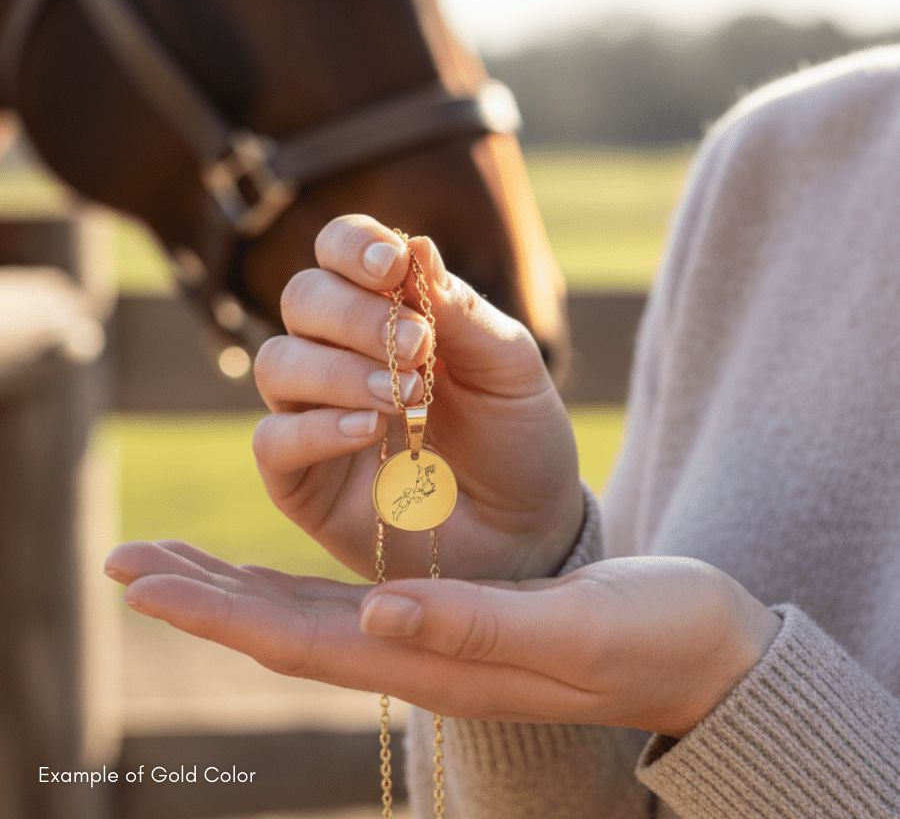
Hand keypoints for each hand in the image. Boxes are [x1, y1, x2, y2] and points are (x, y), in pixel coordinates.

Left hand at [104, 541, 780, 738]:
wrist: (700, 647)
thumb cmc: (653, 633)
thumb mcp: (573, 626)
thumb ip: (477, 626)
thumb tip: (376, 614)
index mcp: (439, 661)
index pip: (300, 639)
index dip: (215, 610)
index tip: (142, 580)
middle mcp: (420, 656)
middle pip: (283, 628)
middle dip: (201, 597)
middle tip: (125, 562)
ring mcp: (434, 640)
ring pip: (308, 612)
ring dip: (234, 588)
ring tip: (175, 562)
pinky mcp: (454, 613)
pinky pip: (351, 593)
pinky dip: (296, 573)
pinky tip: (273, 564)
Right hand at [251, 214, 582, 581]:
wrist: (526, 532)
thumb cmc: (517, 437)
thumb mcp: (508, 368)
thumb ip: (462, 312)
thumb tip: (417, 246)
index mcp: (385, 310)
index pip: (339, 251)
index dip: (353, 246)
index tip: (391, 266)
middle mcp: (337, 353)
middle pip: (303, 298)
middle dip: (354, 313)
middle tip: (420, 345)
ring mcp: (313, 415)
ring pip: (278, 363)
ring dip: (337, 369)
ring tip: (404, 394)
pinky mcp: (300, 481)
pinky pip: (274, 440)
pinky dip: (318, 429)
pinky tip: (370, 431)